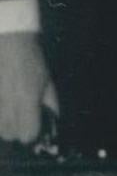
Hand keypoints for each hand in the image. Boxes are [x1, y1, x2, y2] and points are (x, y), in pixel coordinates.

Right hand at [0, 32, 57, 146]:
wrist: (10, 41)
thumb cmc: (31, 60)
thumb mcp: (46, 81)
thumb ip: (50, 102)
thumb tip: (54, 118)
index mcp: (28, 100)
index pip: (28, 133)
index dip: (32, 134)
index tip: (33, 129)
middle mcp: (10, 102)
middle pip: (9, 134)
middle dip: (16, 132)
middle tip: (20, 124)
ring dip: (5, 126)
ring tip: (10, 117)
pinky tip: (4, 109)